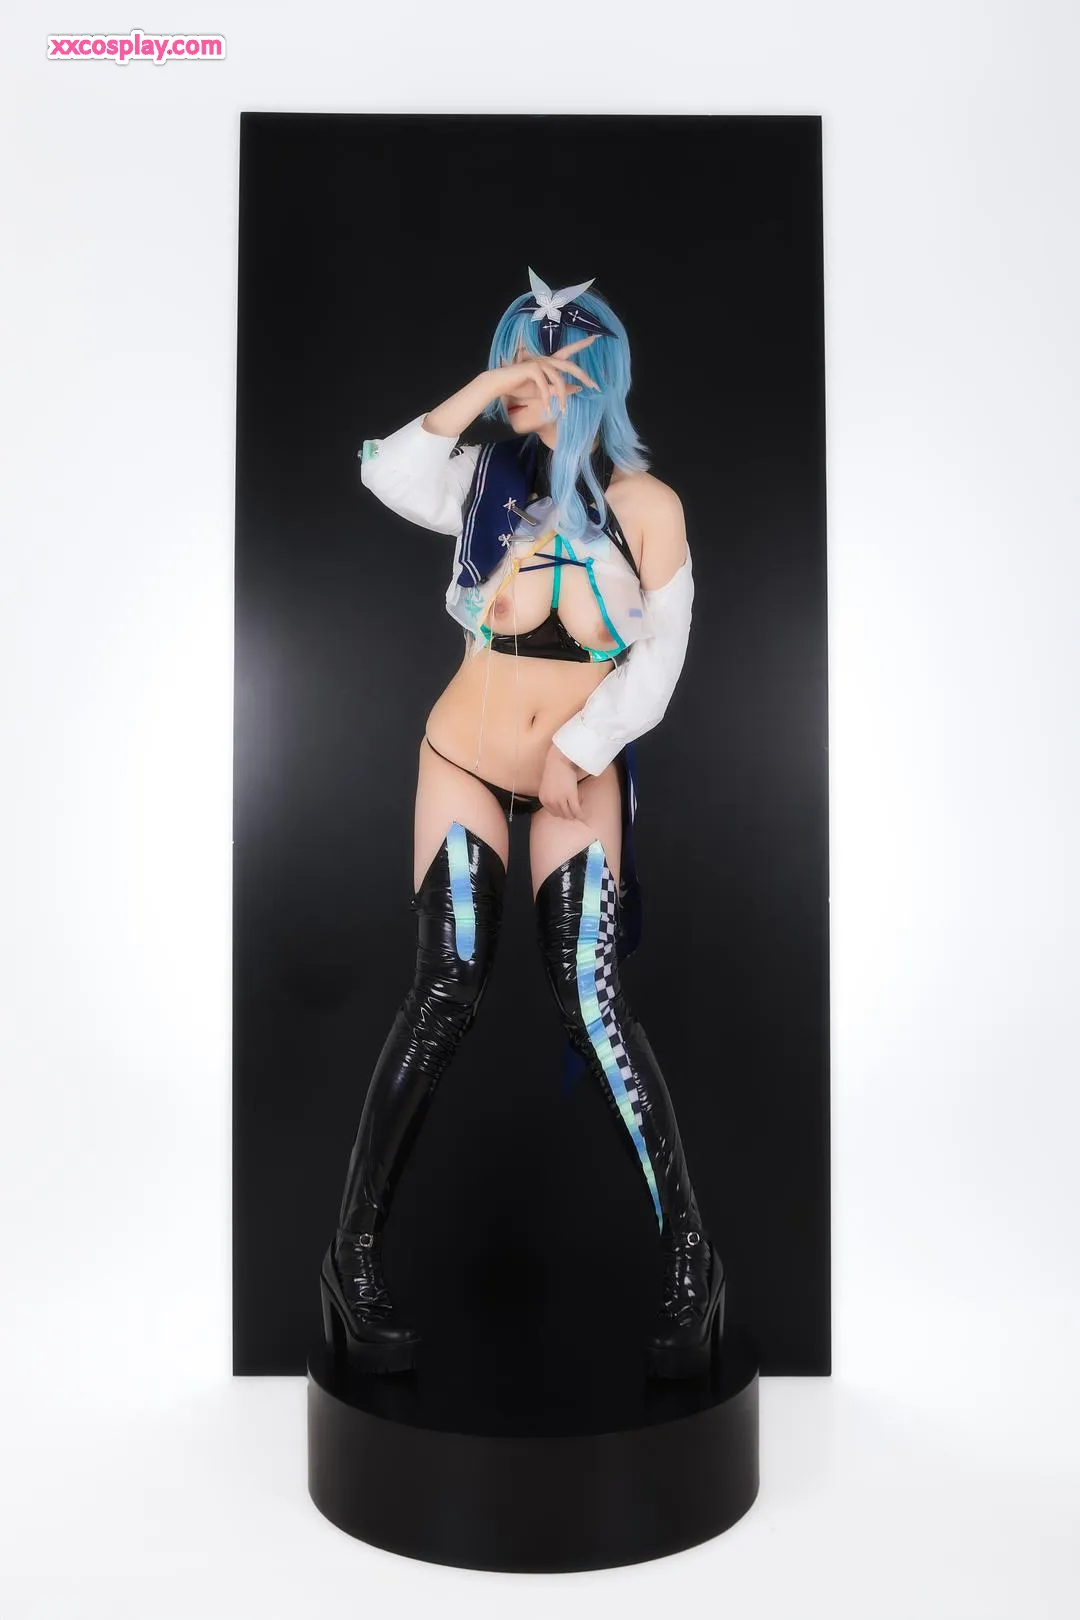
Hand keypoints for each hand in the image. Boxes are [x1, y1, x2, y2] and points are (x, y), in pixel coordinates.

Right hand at [484, 334, 600, 417]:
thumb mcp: (543, 391)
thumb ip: (558, 389)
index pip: (568, 352)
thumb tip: (577, 389)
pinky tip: (548, 409)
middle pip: (570, 366)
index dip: (581, 344)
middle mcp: (546, 359)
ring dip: (562, 398)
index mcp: (549, 362)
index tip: (596, 338)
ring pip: (558, 380)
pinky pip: (545, 386)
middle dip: (583, 375)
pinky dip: (547, 399)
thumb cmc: (520, 387)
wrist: (500, 385)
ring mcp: (540, 363)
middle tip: (595, 387)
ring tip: (563, 411)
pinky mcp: (532, 369)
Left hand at [539, 744, 586, 819]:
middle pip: (561, 815)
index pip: (553, 813)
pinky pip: (576, 811)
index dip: (562, 811)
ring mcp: (560, 799)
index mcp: (543, 799)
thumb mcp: (547, 785)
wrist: (560, 760)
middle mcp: (551, 801)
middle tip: (575, 805)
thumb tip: (558, 802)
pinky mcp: (570, 796)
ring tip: (579, 806)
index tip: (567, 807)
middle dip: (569, 812)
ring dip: (575, 814)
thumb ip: (550, 795)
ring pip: (569, 814)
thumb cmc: (555, 769)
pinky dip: (581, 816)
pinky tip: (584, 817)